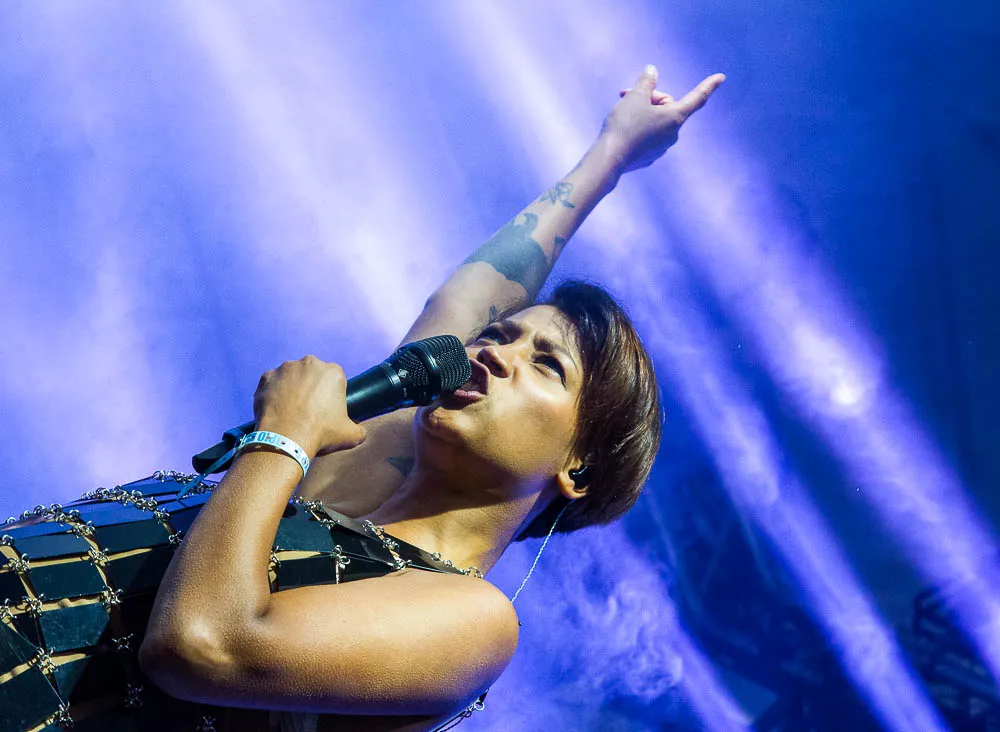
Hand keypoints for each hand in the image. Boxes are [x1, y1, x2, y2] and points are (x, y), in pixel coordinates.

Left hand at [252, 356, 365, 457]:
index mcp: (333, 372)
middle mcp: (309, 363)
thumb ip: (358, 429)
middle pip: (312, 374)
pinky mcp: (266, 377)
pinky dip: (273, 393)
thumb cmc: (321, 434)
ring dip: (291, 388)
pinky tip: (276, 410)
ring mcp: (285, 368)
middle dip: (311, 387)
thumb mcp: (350, 435)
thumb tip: (359, 431)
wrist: (286, 440)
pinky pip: (271, 383)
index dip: (331, 394)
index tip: (327, 409)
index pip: (335, 379)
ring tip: (290, 410)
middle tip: (308, 409)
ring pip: (291, 376)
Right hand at [599, 65, 724, 173]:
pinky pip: (647, 136)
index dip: (709, 85)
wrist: (609, 159)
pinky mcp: (648, 158)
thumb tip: (652, 71)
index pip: (697, 98)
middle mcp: (672, 134)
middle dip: (648, 98)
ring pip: (655, 121)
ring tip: (622, 112)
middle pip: (666, 106)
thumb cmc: (624, 125)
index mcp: (675, 117)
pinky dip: (637, 129)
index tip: (721, 77)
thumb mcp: (635, 96)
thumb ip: (646, 81)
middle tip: (625, 94)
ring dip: (641, 112)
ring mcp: (661, 148)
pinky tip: (622, 130)